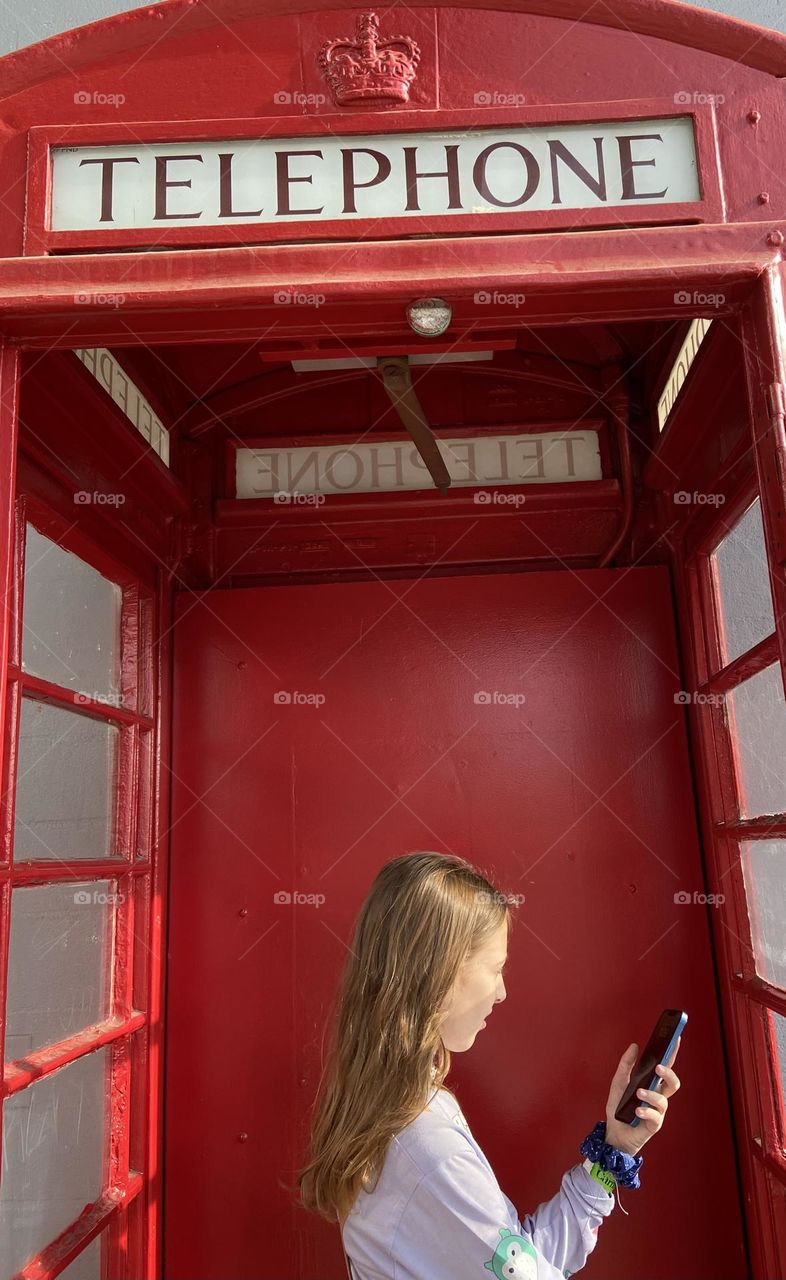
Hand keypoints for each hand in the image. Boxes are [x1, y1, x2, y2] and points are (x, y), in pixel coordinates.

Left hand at [602, 1036, 680, 1155]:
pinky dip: (646, 1111)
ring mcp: (657, 1112)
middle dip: (668, 1074)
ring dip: (651, 1094)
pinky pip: (655, 1117)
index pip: (665, 1067)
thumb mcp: (618, 1082)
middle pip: (673, 1084)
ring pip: (664, 1100)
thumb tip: (634, 1046)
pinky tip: (637, 1110)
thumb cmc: (618, 1108)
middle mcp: (658, 1097)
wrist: (612, 1132)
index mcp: (651, 1084)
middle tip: (658, 1068)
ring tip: (638, 1093)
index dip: (672, 1053)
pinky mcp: (653, 1126)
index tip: (675, 1038)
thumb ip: (626, 1065)